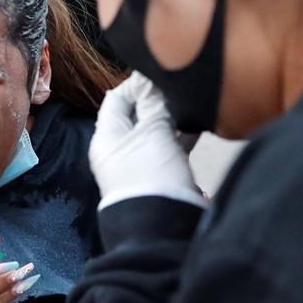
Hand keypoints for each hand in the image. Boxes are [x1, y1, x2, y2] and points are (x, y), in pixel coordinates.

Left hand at [89, 72, 206, 209]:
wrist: (162, 228)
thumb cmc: (151, 174)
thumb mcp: (153, 133)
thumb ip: (152, 104)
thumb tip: (149, 82)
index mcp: (106, 136)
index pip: (116, 99)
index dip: (136, 84)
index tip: (160, 74)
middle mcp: (117, 148)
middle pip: (135, 114)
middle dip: (156, 100)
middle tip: (180, 88)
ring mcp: (137, 163)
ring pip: (154, 131)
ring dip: (171, 118)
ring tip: (192, 105)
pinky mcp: (157, 176)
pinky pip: (167, 148)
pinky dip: (179, 137)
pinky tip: (198, 127)